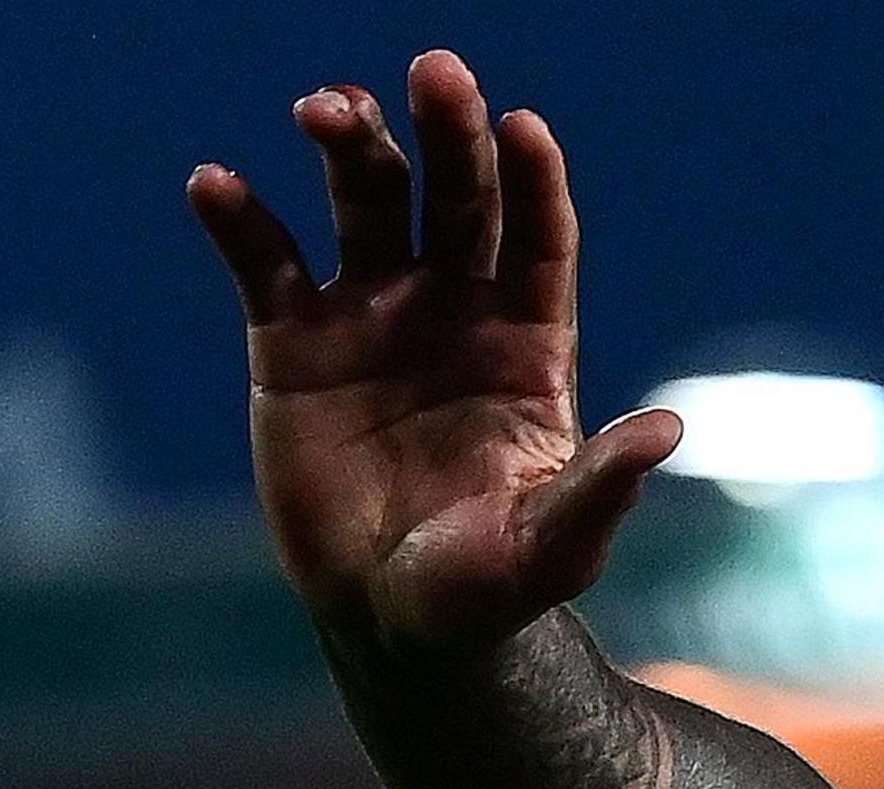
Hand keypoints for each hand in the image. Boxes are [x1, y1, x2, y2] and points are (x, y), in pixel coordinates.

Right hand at [187, 50, 680, 670]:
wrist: (395, 623)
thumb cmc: (490, 585)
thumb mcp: (552, 546)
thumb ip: (601, 486)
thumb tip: (667, 431)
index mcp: (530, 346)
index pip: (539, 241)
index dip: (533, 183)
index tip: (523, 127)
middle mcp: (455, 311)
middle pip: (456, 200)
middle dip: (448, 136)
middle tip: (436, 70)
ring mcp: (372, 317)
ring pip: (364, 206)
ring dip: (349, 148)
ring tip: (328, 107)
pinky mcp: (292, 344)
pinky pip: (264, 265)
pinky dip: (240, 221)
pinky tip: (217, 185)